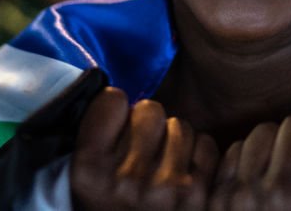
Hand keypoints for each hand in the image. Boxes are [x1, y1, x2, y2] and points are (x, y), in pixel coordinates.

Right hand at [70, 87, 218, 210]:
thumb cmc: (111, 206)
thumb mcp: (85, 177)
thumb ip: (96, 133)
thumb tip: (119, 92)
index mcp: (89, 171)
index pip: (113, 100)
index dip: (117, 111)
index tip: (116, 130)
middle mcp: (124, 179)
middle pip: (149, 109)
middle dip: (147, 125)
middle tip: (141, 150)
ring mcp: (163, 188)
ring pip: (180, 125)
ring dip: (173, 140)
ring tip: (162, 166)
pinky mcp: (196, 194)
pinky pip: (205, 145)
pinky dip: (197, 157)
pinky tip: (182, 176)